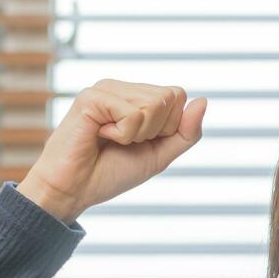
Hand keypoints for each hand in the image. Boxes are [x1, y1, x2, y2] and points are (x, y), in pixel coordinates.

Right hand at [17, 79, 207, 224]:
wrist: (75, 189)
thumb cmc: (112, 172)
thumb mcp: (160, 155)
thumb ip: (185, 132)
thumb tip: (203, 101)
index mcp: (138, 97)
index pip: (178, 96)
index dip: (168, 127)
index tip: (141, 141)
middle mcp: (123, 88)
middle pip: (170, 97)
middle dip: (155, 130)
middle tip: (124, 141)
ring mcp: (106, 89)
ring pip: (153, 104)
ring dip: (137, 133)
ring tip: (110, 139)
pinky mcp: (91, 96)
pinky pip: (132, 113)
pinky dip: (122, 134)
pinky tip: (99, 135)